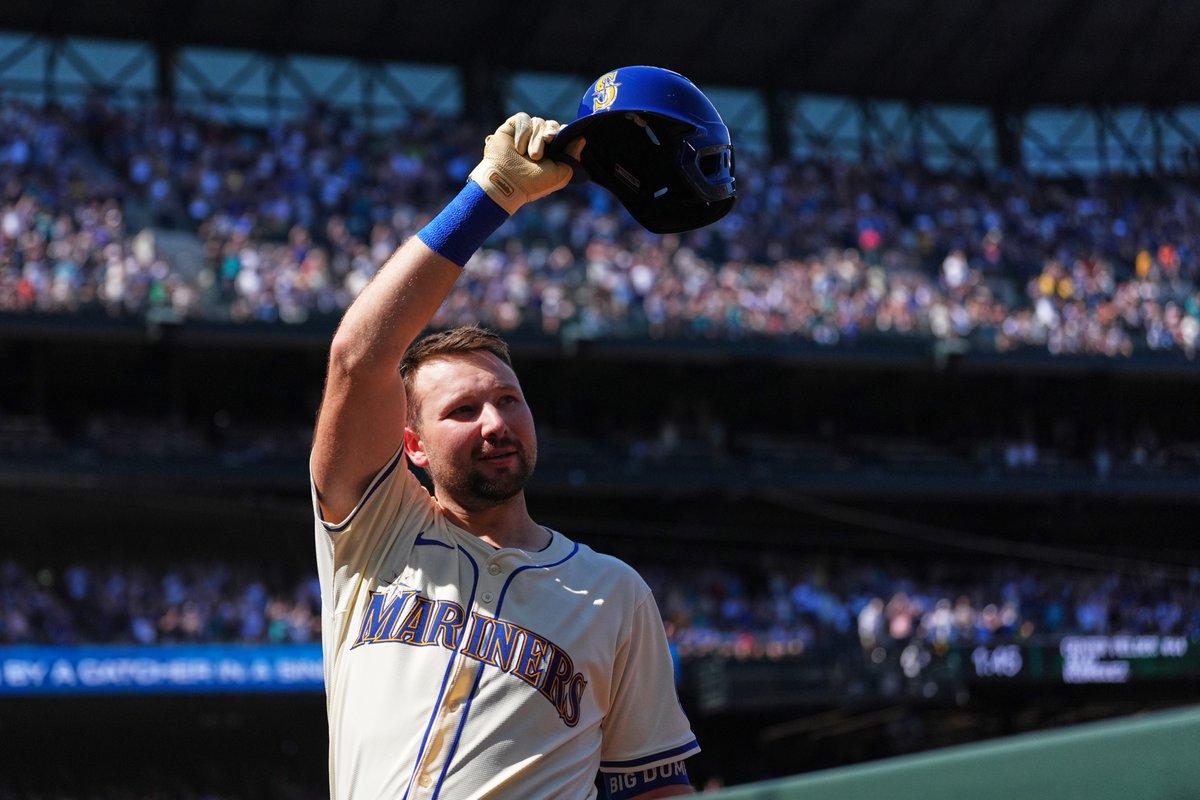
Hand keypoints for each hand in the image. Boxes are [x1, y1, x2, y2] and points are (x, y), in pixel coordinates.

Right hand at [469, 113, 585, 214]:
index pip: (564, 131)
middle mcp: (539, 140)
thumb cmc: (534, 183)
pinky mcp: (512, 127)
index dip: (564, 133)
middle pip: (552, 124)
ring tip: (529, 155)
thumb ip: (573, 157)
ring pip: (538, 122)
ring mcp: (526, 133)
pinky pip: (523, 119)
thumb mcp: (561, 174)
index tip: (558, 141)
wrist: (508, 182)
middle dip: (550, 135)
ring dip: (535, 139)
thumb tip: (582, 138)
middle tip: (542, 149)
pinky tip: (519, 147)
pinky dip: (523, 132)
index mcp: (553, 150)